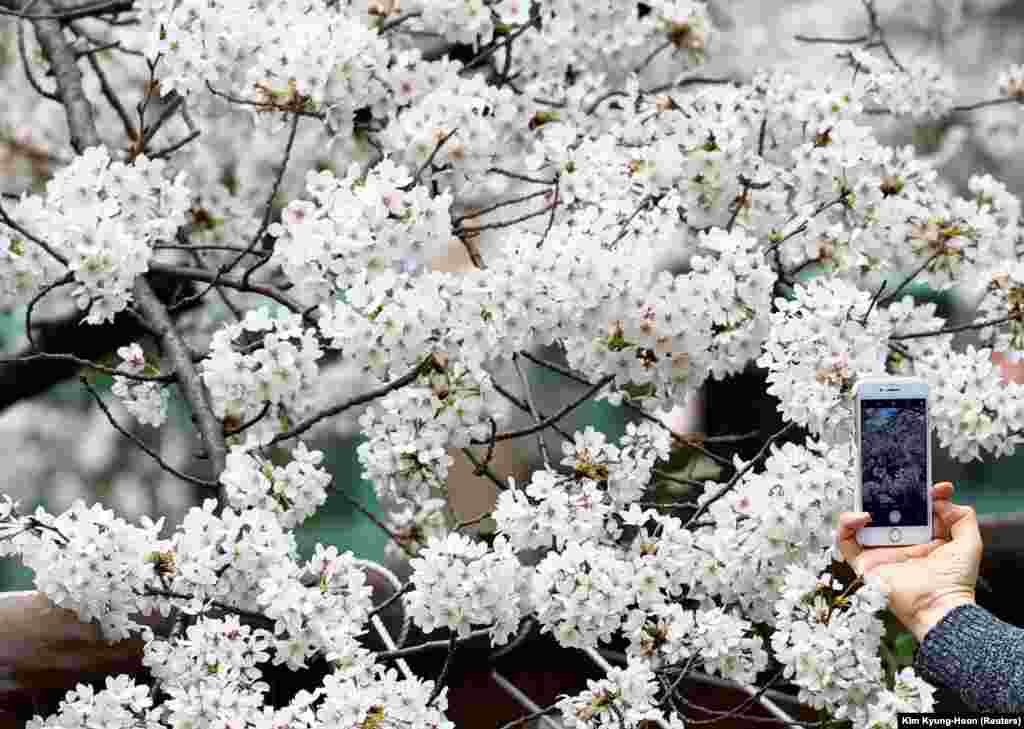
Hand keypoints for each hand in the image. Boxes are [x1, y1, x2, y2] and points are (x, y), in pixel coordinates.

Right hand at [836, 481, 982, 641]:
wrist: (938, 608)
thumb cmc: (955, 583)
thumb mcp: (969, 544)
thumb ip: (962, 519)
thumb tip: (944, 501)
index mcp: (923, 539)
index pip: (916, 510)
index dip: (922, 495)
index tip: (933, 488)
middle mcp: (899, 543)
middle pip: (886, 512)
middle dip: (887, 494)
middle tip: (893, 481)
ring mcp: (880, 552)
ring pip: (862, 522)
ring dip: (863, 505)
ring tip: (874, 497)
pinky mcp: (864, 562)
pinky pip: (846, 540)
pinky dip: (846, 525)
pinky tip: (861, 517)